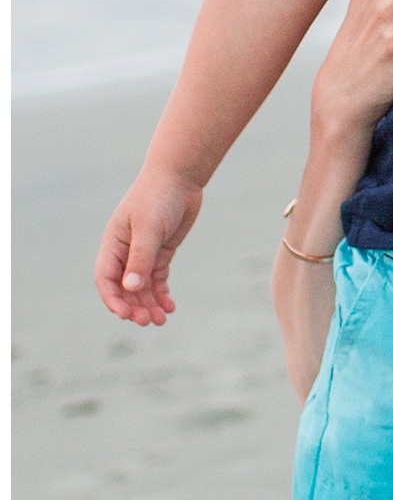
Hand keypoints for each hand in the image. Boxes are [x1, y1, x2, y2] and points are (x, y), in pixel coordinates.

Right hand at [95, 172, 205, 324]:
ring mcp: (143, 252)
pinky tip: (170, 306)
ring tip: (162, 320)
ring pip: (142, 287)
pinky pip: (157, 279)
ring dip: (149, 304)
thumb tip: (130, 288)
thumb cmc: (158, 197)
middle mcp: (125, 251)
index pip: (106, 279)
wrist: (180, 177)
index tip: (125, 315)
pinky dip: (162, 294)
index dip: (113, 299)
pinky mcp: (161, 252)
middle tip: (149, 321)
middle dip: (135, 306)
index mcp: (113, 244)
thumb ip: (140, 258)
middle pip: (125, 287)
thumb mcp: (148, 229)